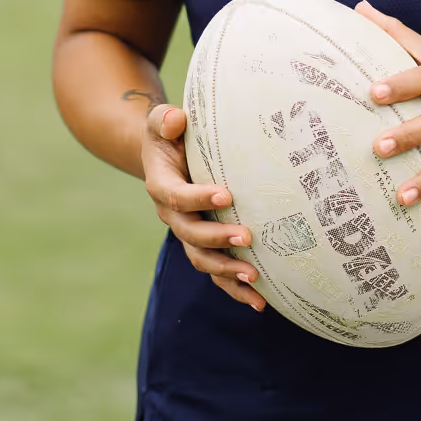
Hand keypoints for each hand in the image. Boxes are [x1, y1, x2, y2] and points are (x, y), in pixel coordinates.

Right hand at [140, 103, 267, 312]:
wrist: (166, 156)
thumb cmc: (170, 135)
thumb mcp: (161, 122)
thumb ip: (164, 119)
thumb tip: (176, 120)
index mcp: (162, 186)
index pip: (176, 197)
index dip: (198, 198)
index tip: (226, 195)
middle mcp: (172, 216)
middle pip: (191, 234)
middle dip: (218, 239)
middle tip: (247, 236)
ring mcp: (188, 233)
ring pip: (203, 259)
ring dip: (227, 271)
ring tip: (255, 278)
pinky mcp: (204, 244)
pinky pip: (216, 272)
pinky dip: (234, 288)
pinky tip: (260, 301)